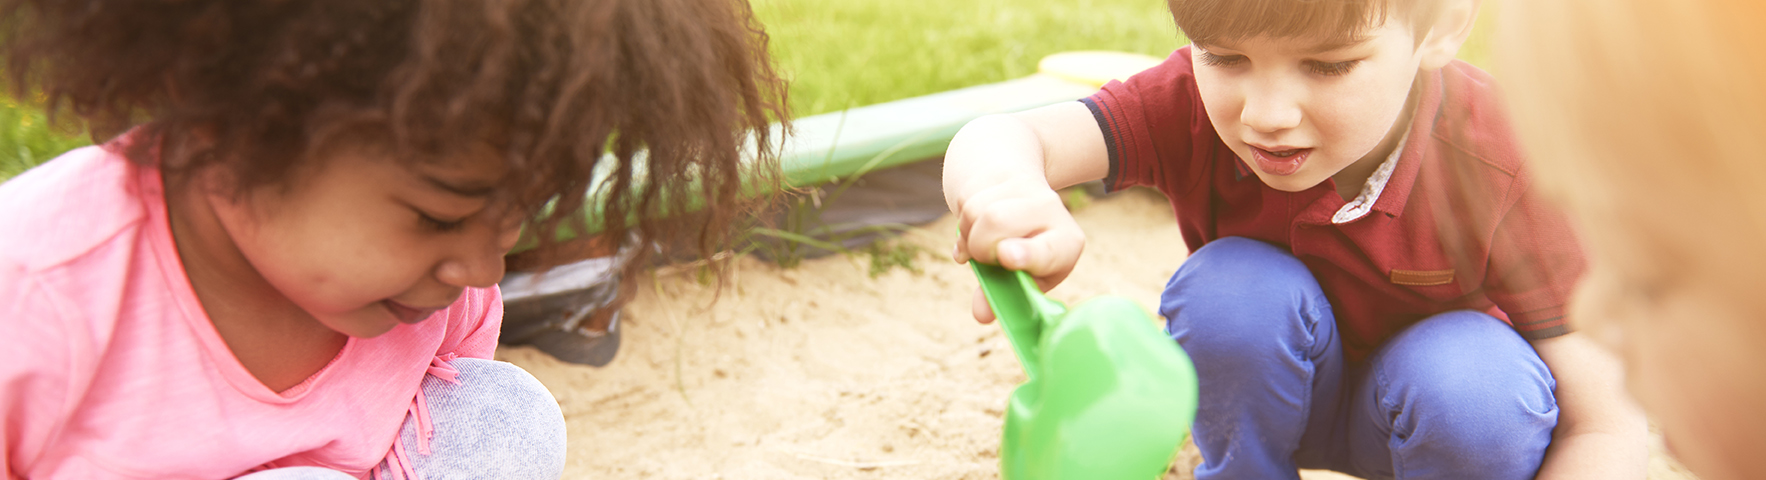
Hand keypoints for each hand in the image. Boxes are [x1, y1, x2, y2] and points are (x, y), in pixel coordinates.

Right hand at [951, 178, 1085, 322]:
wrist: (1019, 194)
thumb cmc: (1026, 249)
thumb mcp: (1025, 274)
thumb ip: (1004, 294)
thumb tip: (981, 315)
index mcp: (1066, 243)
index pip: (1046, 249)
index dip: (1027, 254)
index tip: (1007, 255)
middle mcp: (1051, 208)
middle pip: (998, 221)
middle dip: (980, 246)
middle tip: (984, 258)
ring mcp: (1025, 187)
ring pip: (976, 213)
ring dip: (969, 236)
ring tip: (982, 241)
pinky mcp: (999, 174)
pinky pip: (966, 203)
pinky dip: (963, 223)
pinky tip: (978, 224)